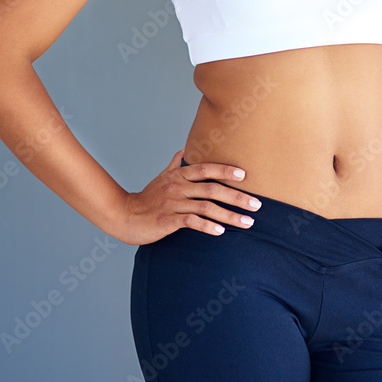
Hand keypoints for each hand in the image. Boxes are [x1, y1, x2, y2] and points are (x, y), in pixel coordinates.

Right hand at [116, 148, 262, 244]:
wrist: (124, 215)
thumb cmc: (147, 198)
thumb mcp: (161, 177)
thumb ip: (176, 164)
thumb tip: (185, 150)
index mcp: (178, 175)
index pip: (205, 169)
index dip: (225, 170)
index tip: (245, 175)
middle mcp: (177, 186)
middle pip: (212, 189)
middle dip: (237, 196)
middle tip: (257, 204)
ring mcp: (172, 203)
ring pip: (206, 207)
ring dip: (229, 215)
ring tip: (247, 222)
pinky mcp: (167, 220)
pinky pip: (191, 222)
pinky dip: (207, 226)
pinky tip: (221, 231)